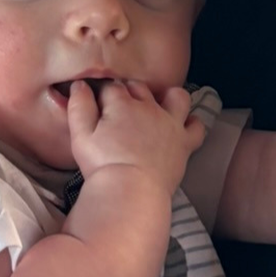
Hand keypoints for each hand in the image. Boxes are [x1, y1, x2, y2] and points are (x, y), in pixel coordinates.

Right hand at [67, 81, 205, 193]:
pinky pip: (196, 126)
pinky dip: (191, 124)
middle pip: (140, 88)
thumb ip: (79, 107)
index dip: (104, 93)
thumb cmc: (101, 165)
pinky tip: (183, 127)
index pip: (112, 87)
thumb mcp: (81, 135)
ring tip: (158, 108)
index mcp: (122, 104)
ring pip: (176, 97)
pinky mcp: (184, 143)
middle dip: (130, 92)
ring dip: (168, 97)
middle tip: (121, 110)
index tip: (99, 103)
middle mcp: (149, 107)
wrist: (131, 190)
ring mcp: (170, 124)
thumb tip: (79, 85)